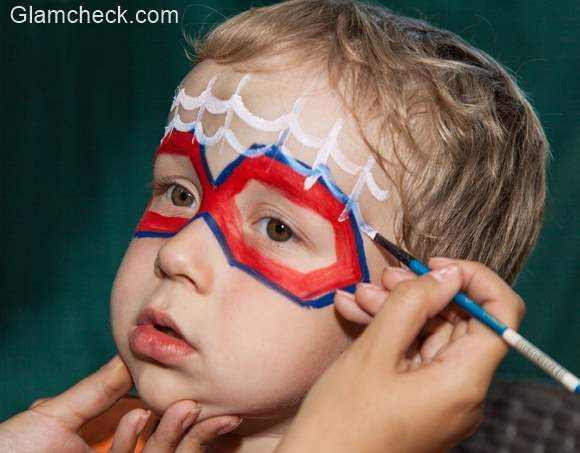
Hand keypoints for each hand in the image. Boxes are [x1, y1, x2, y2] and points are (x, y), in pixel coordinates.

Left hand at [0, 356, 240, 452]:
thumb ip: (100, 387)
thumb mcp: (56, 414)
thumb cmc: (9, 450)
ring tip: (188, 407)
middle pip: (168, 446)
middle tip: (207, 402)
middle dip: (192, 426)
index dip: (178, 405)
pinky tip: (136, 416)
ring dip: (179, 435)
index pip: (154, 424)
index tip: (196, 382)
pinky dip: (141, 442)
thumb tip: (135, 351)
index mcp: (109, 442)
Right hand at [275, 259, 524, 452]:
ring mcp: (439, 396)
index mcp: (464, 382)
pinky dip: (387, 331)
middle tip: (381, 279)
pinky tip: (354, 313)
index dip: (474, 280)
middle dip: (421, 292)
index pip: (501, 314)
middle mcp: (461, 390)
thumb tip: (449, 274)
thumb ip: (413, 304)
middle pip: (459, 321)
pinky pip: (413, 353)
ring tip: (356, 297)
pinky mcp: (418, 397)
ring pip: (431, 333)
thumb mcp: (374, 351)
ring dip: (396, 309)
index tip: (433, 265)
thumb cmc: (342, 420)